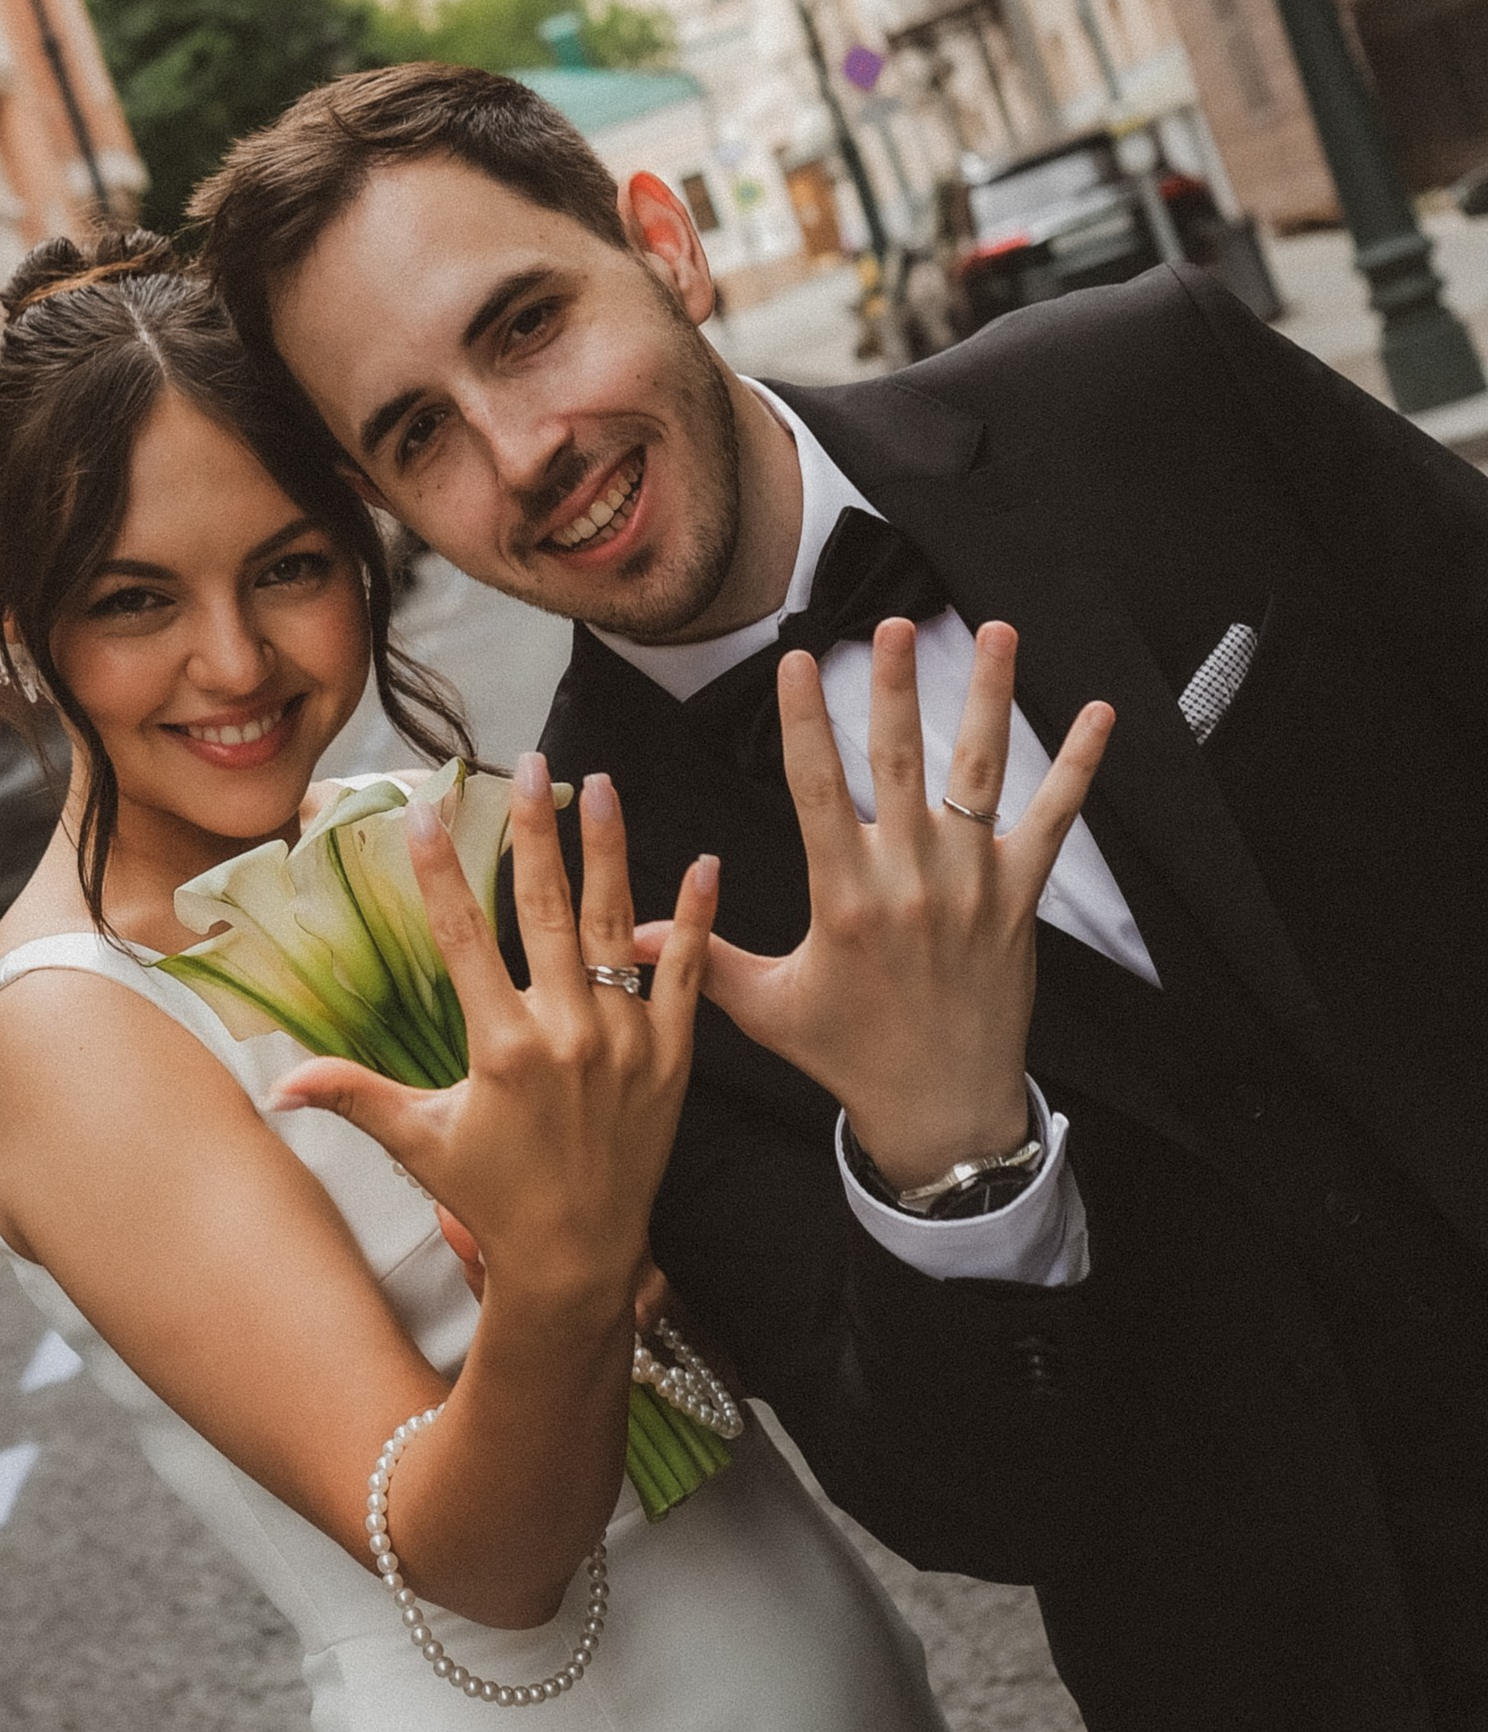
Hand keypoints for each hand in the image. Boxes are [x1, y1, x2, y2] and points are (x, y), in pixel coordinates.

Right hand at [270, 756, 715, 1320]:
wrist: (580, 1260)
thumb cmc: (493, 1200)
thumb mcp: (419, 1142)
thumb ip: (353, 1098)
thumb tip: (276, 1086)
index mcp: (500, 1048)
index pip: (463, 937)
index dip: (440, 871)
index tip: (427, 811)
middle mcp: (565, 1034)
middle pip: (546, 910)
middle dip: (536, 830)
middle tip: (532, 765)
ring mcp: (624, 1042)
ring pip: (617, 926)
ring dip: (608, 851)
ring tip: (603, 786)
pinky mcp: (671, 1058)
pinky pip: (686, 976)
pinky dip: (696, 920)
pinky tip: (703, 863)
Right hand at [631, 619, 1112, 1192]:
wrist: (942, 1109)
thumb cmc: (849, 1055)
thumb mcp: (768, 1007)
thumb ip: (703, 955)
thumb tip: (630, 930)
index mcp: (844, 897)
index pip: (816, 788)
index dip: (805, 720)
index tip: (798, 661)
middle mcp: (911, 880)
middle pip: (898, 762)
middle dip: (895, 687)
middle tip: (892, 623)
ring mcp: (973, 885)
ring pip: (980, 773)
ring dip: (989, 697)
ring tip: (996, 631)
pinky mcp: (1021, 899)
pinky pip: (1055, 822)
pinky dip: (1080, 767)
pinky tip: (1102, 714)